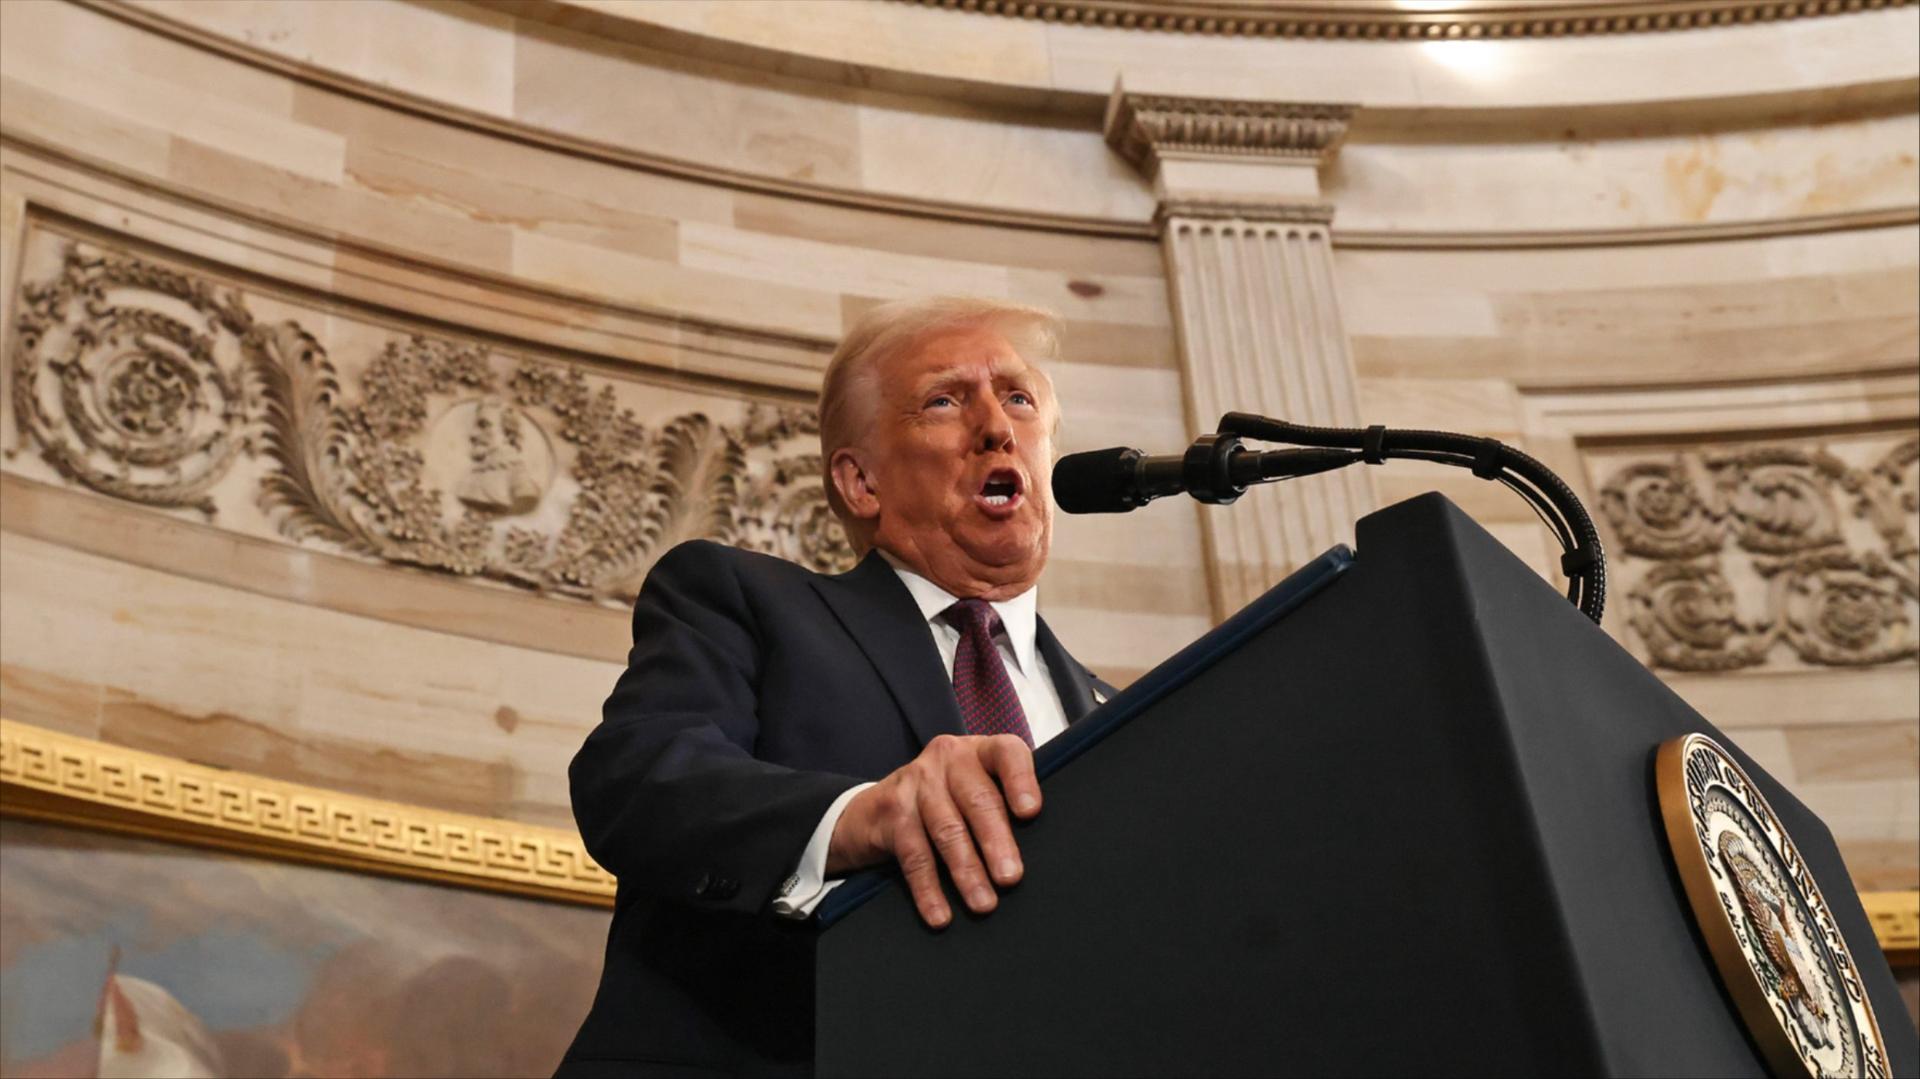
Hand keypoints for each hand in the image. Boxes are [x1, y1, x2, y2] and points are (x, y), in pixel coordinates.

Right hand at [826, 734, 1040, 927]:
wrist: (876, 808)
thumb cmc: (947, 801)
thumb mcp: (976, 788)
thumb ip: (1005, 805)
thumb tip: (1045, 851)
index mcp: (979, 751)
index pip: (1006, 753)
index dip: (1020, 780)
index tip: (1030, 811)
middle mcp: (948, 758)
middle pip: (978, 800)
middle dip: (996, 841)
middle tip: (1011, 877)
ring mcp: (916, 782)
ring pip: (947, 829)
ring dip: (967, 871)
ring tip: (984, 903)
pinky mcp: (891, 811)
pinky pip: (914, 855)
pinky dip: (929, 889)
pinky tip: (941, 914)